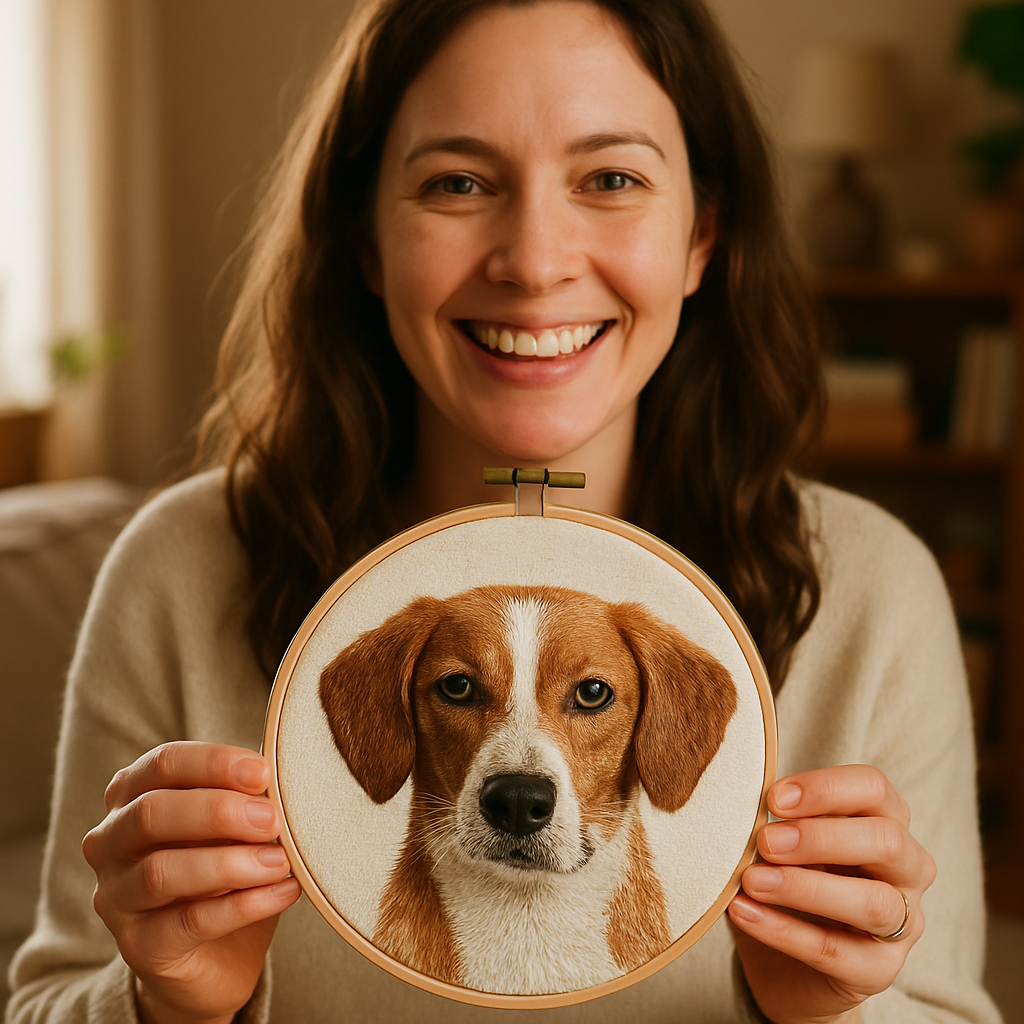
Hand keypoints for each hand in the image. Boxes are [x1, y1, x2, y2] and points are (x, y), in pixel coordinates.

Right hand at [82, 742, 301, 1023]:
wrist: (216, 957)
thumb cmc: (227, 870)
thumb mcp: (237, 827)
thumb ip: (247, 800)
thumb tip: (280, 780)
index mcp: (131, 795)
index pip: (163, 764)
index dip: (213, 763)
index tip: (263, 772)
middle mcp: (110, 842)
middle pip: (151, 813)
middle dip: (218, 812)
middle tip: (272, 819)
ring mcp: (116, 897)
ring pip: (162, 872)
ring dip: (230, 863)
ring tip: (281, 862)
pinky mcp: (137, 946)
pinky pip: (188, 922)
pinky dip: (244, 905)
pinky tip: (284, 892)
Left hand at [726, 765, 935, 1023]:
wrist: (784, 964)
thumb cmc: (788, 884)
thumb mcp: (784, 845)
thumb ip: (779, 822)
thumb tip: (743, 802)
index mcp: (885, 820)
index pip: (873, 788)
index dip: (825, 788)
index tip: (773, 799)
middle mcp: (908, 869)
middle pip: (886, 841)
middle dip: (820, 838)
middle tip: (765, 841)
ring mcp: (903, 924)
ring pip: (874, 902)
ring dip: (805, 887)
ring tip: (752, 880)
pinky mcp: (880, 971)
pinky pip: (835, 950)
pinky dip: (783, 930)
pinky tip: (744, 912)